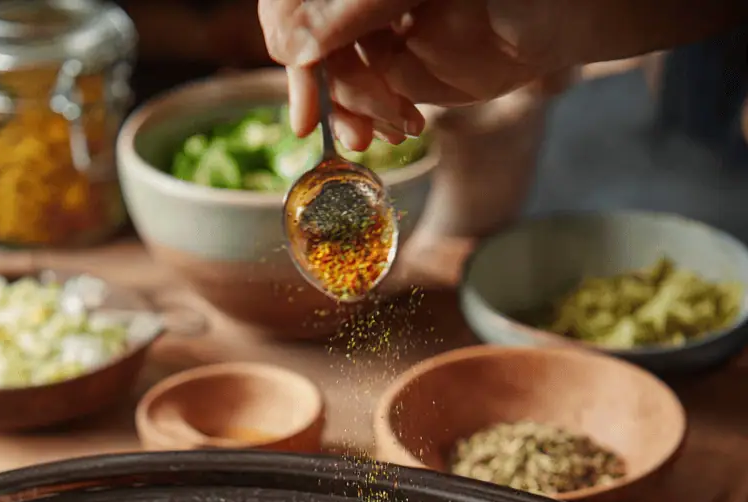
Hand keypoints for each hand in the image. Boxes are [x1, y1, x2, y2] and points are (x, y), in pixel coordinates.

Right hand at [259, 0, 570, 148]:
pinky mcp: (403, 65)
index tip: (307, 112)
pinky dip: (379, 118)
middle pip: (312, 49)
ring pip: (338, 77)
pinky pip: (368, 97)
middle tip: (356, 137)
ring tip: (396, 131)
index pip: (292, 5)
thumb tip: (291, 48)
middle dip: (336, 94)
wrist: (559, 9)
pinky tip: (402, 129)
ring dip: (359, 112)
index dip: (293, 56)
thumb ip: (347, 10)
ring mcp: (380, 29)